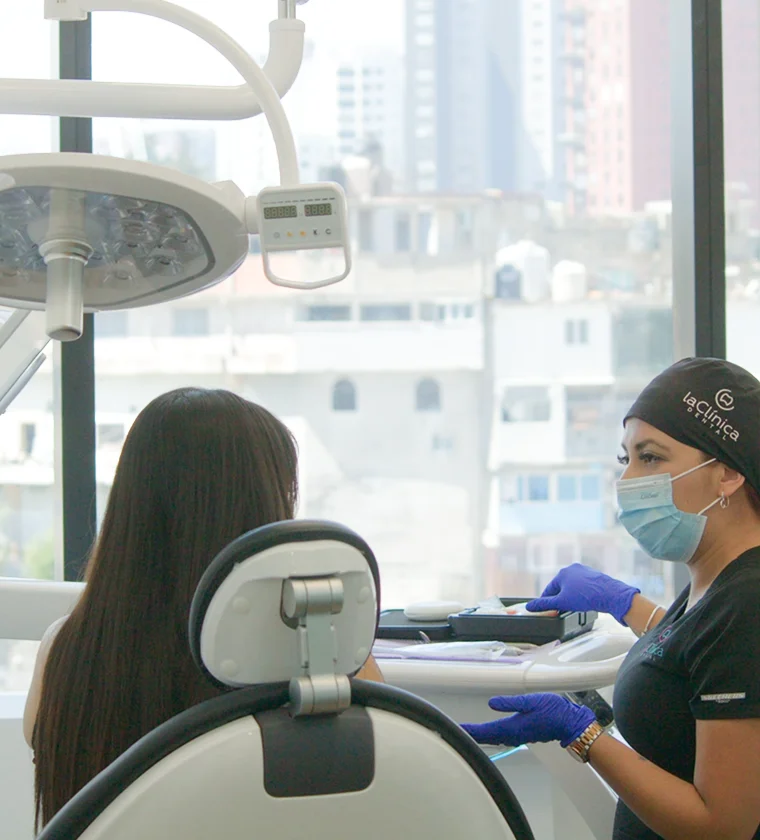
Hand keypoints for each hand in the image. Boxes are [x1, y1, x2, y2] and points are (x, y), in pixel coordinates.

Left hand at [461, 693, 595, 747]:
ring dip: (481, 735)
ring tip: (469, 731)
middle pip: (487, 737)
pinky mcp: (522, 734)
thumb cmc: (553, 711)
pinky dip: (491, 735)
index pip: (485, 731)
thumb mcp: (530, 701)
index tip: (458, 729)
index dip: (470, 730)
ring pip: (494, 738)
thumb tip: (492, 703)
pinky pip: (501, 737)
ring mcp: (518, 736)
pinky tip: (489, 732)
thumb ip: (510, 703)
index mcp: (512, 727)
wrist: (569, 723)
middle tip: (458, 730)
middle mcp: (513, 735)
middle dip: (472, 734)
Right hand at [525, 563, 639, 624]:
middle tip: (561, 609)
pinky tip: (585, 601)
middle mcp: (573, 569)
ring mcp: (585, 571)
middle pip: (561, 587)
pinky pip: (584, 586)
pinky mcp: (595, 576)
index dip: (547, 601)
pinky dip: (582, 594)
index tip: (546, 609)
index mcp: (563, 573)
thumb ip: (545, 605)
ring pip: (573, 586)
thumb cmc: (586, 596)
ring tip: (574, 606)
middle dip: (560, 598)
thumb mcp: (562, 602)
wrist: (610, 594)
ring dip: (571, 596)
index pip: (550, 589)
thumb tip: (530, 607)